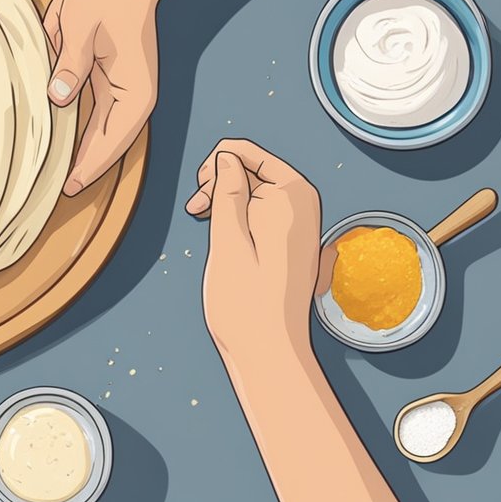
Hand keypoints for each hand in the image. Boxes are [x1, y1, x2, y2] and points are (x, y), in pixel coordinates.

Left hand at [44, 0, 158, 195]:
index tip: (67, 188)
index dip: (88, 167)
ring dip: (79, 155)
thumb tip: (59, 98)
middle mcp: (132, 97)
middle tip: (49, 193)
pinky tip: (58, 146)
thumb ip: (71, 65)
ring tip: (50, 178)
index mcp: (133, 91)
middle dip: (82, 169)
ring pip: (98, 135)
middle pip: (105, 145)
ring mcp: (122, 90)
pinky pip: (94, 117)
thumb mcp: (83, 26)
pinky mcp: (110, 81)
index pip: (110, 142)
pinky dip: (79, 134)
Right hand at [184, 139, 321, 354]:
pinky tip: (223, 236)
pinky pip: (261, 212)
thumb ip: (227, 189)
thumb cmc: (246, 301)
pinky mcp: (292, 241)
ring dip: (224, 201)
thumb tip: (226, 158)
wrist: (268, 349)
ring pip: (252, 191)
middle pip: (250, 169)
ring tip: (205, 223)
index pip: (245, 152)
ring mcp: (299, 223)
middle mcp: (303, 203)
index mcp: (292, 194)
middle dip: (218, 182)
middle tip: (197, 211)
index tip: (200, 194)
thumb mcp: (226, 236)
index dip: (215, 165)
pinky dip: (237, 217)